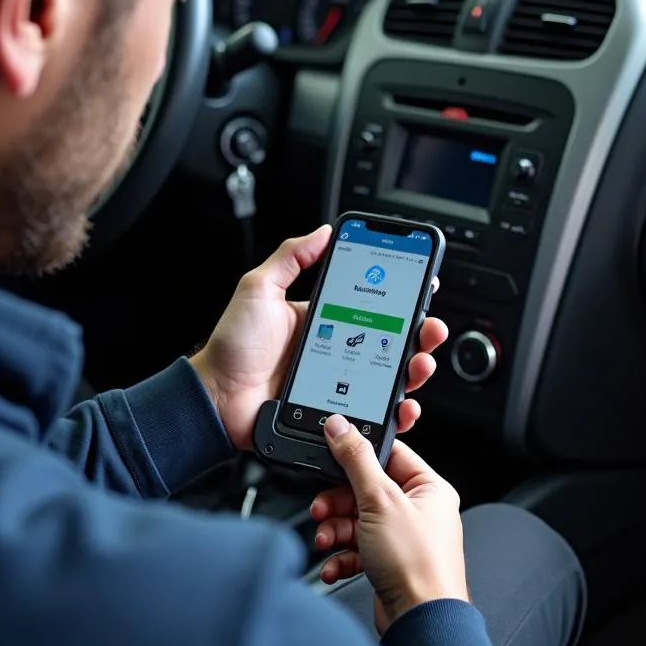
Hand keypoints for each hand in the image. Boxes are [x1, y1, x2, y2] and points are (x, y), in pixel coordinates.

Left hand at [191, 225, 447, 449]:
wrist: (216, 397)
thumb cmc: (233, 345)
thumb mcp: (259, 289)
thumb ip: (290, 258)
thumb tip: (323, 231)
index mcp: (324, 318)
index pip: (372, 302)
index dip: (401, 296)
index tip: (423, 284)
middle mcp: (338, 348)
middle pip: (392, 340)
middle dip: (420, 332)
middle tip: (429, 326)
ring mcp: (339, 382)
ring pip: (391, 377)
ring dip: (415, 368)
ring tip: (421, 361)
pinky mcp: (336, 413)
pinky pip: (373, 413)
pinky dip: (396, 411)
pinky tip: (403, 404)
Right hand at [311, 420, 468, 633]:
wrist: (421, 623)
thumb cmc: (418, 565)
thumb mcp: (379, 500)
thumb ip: (356, 460)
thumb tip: (341, 427)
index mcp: (428, 487)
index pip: (388, 454)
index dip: (357, 455)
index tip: (332, 452)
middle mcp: (418, 511)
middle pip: (365, 489)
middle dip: (338, 502)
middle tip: (322, 507)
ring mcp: (403, 539)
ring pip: (357, 521)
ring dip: (335, 530)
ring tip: (325, 539)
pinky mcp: (388, 564)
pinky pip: (358, 550)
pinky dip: (341, 556)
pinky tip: (334, 564)